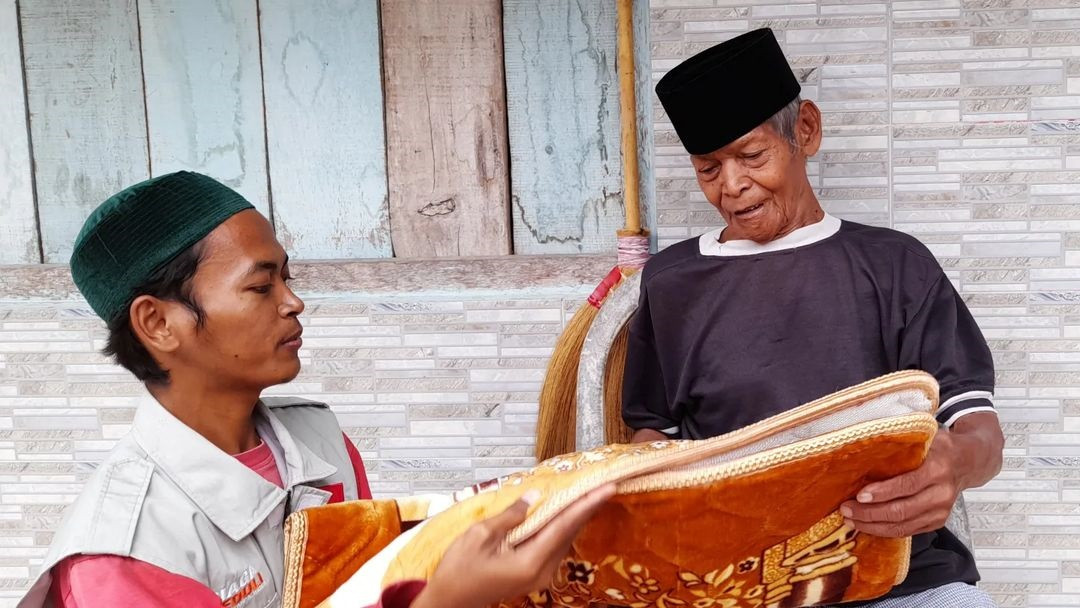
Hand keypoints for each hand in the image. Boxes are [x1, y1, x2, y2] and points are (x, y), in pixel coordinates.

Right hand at [412, 484, 615, 607]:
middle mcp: (541, 572)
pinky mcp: (532, 575)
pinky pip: (552, 546)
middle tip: (602, 485)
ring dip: (574, 517)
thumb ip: (512, 515)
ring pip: (563, 540)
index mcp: (530, 563)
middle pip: (569, 534)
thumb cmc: (458, 570)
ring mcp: (538, 576)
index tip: (605, 489)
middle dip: (586, 508)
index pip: (564, 526)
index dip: (586, 505)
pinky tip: (564, 513)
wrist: (448, 600)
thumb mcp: (480, 535)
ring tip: (588, 493)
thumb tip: (534, 496)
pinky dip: (560, 528)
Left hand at [840, 431, 961, 537]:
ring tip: (851, 520)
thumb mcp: (925, 438)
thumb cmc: (940, 447)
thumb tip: (865, 447)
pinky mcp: (938, 522)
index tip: (859, 496)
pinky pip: (908, 531)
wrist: (969, 462)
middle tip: (846, 509)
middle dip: (870, 513)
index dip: (881, 493)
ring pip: (903, 526)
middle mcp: (941, 493)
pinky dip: (886, 531)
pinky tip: (868, 526)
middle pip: (902, 510)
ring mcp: (942, 511)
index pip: (906, 485)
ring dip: (874, 526)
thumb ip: (902, 444)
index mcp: (937, 469)